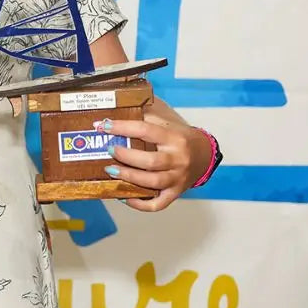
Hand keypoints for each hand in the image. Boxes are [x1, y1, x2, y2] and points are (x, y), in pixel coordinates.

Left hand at [96, 114, 211, 211]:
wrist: (204, 154)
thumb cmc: (178, 136)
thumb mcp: (167, 121)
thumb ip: (147, 113)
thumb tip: (120, 103)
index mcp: (175, 138)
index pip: (146, 130)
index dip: (122, 127)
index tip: (102, 125)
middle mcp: (178, 159)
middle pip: (150, 161)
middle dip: (125, 156)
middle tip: (108, 149)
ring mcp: (177, 178)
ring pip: (153, 182)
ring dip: (128, 177)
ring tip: (110, 170)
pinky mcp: (175, 192)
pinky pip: (158, 204)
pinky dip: (139, 203)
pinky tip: (122, 196)